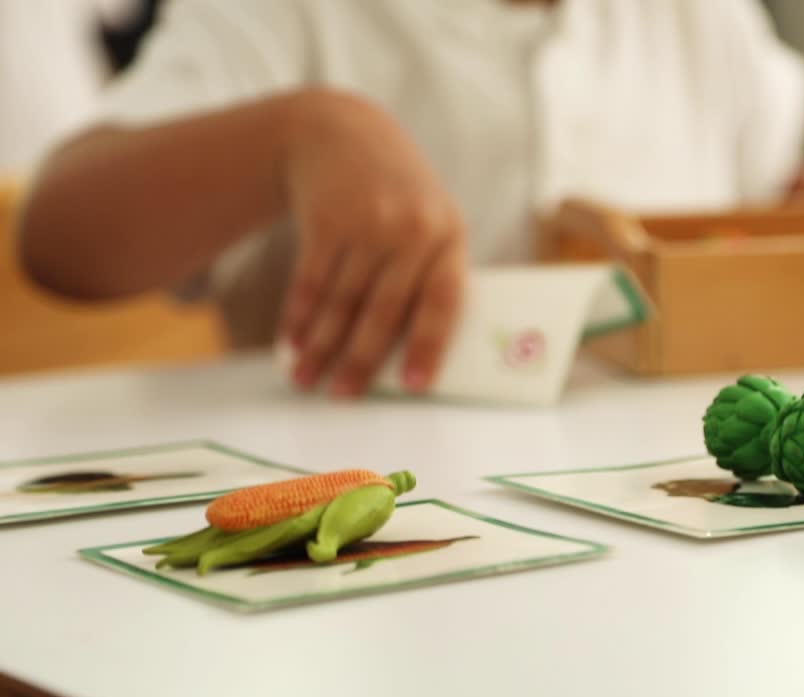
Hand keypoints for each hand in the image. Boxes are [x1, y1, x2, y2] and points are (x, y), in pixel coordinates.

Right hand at [278, 90, 464, 397]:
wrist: (343, 132)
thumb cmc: (398, 195)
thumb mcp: (431, 220)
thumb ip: (430, 273)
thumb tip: (417, 353)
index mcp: (449, 235)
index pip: (444, 301)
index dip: (427, 346)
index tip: (412, 385)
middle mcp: (411, 228)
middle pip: (383, 310)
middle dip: (359, 360)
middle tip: (342, 396)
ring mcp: (368, 221)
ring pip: (342, 301)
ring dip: (320, 347)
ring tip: (306, 378)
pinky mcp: (326, 218)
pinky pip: (311, 281)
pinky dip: (299, 316)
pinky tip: (291, 342)